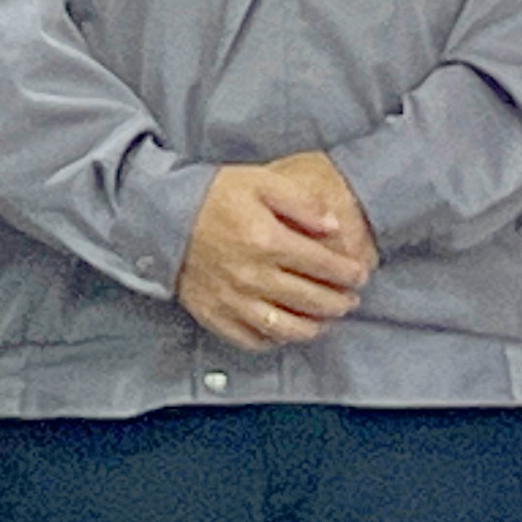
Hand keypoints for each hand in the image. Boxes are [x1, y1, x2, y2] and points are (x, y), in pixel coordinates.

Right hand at [176, 159, 372, 350]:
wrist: (163, 218)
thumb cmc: (213, 196)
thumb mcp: (260, 181)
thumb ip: (300, 202)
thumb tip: (333, 224)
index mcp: (267, 241)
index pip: (321, 265)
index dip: (346, 272)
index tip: (359, 274)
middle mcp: (253, 276)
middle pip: (310, 299)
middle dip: (339, 301)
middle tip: (351, 298)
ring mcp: (234, 302)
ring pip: (287, 327)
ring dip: (315, 326)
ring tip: (328, 319)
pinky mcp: (217, 317)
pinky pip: (255, 340)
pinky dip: (277, 340)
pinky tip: (289, 330)